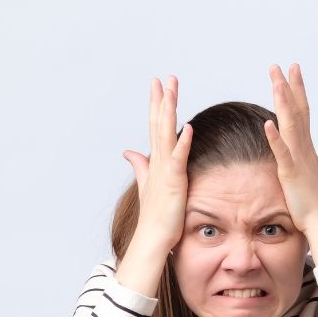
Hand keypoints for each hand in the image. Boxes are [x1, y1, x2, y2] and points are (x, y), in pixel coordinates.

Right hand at [122, 75, 193, 253]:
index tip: (158, 85)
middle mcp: (158, 162)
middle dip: (161, 100)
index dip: (156, 105)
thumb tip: (129, 151)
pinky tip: (188, 128)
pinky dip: (182, 143)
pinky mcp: (173, 182)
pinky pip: (179, 159)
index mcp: (156, 161)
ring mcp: (165, 171)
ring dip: (169, 112)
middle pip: (159, 124)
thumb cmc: (155, 216)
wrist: (153, 238)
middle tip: (164, 77)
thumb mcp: (147, 185)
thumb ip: (140, 166)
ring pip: (166, 135)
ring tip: (172, 91)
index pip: (156, 126)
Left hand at [262, 64, 317, 235]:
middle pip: (296, 111)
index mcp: (309, 145)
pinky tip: (267, 124)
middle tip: (280, 66)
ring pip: (290, 126)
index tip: (294, 69)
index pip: (304, 110)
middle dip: (289, 87)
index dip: (299, 89)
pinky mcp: (291, 173)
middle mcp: (304, 148)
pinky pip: (282, 153)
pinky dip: (275, 139)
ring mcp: (298, 159)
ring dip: (283, 104)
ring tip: (276, 83)